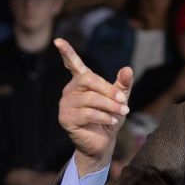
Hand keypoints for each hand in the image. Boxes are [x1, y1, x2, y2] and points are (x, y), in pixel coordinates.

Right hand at [56, 37, 132, 175]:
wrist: (103, 143)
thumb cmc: (109, 118)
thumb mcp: (120, 99)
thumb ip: (123, 84)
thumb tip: (127, 69)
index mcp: (81, 83)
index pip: (73, 64)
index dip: (66, 53)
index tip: (57, 41)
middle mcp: (70, 91)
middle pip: (87, 80)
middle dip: (107, 89)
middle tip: (123, 101)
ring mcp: (66, 105)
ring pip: (90, 98)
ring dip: (110, 106)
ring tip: (122, 112)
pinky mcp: (66, 119)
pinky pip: (87, 113)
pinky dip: (103, 116)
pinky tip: (110, 121)